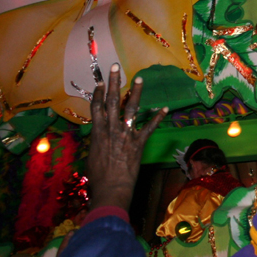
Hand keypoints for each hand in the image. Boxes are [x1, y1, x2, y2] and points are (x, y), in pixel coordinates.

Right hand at [87, 64, 166, 211]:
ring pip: (131, 109)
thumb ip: (96, 142)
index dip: (98, 94)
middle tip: (116, 67)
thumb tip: (98, 136)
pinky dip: (158, 117)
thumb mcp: (91, 156)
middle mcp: (112, 129)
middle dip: (113, 83)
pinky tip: (165, 108)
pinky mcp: (139, 143)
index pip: (97, 108)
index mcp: (98, 133)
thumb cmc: (97, 177)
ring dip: (135, 93)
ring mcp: (127, 134)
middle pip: (112, 101)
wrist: (111, 188)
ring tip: (140, 78)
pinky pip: (150, 127)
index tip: (100, 82)